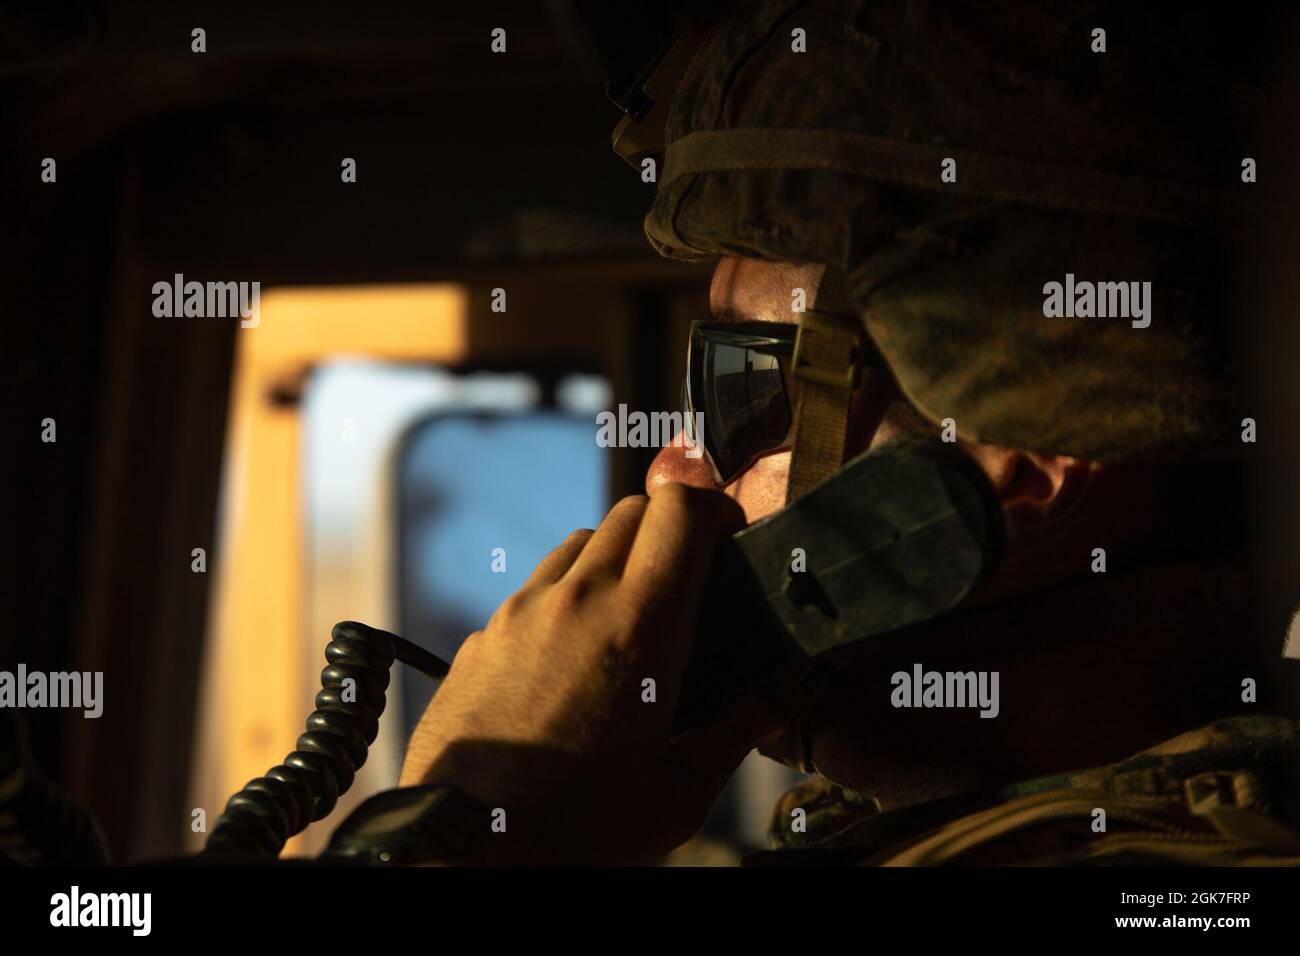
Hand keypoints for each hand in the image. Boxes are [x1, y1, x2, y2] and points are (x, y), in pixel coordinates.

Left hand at [398, 483, 782, 863]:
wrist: (466, 850)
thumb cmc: (577, 828)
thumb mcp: (678, 792)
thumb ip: (733, 736)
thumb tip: (771, 706)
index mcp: (640, 626)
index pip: (681, 510)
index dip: (715, 508)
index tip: (730, 535)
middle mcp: (577, 600)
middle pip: (631, 511)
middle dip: (669, 529)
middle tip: (688, 578)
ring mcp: (520, 612)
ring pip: (579, 544)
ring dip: (614, 560)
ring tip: (629, 618)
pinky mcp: (482, 637)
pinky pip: (534, 590)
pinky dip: (564, 599)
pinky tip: (571, 658)